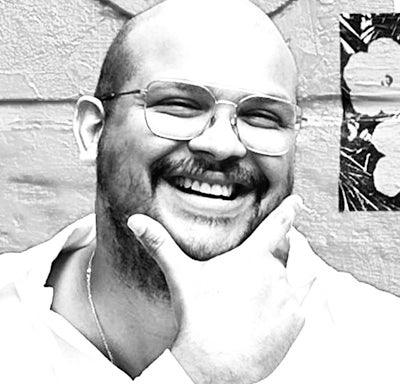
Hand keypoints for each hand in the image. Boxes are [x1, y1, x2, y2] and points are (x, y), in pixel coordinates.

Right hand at [128, 195, 306, 383]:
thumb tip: (136, 221)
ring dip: (294, 269)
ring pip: (300, 273)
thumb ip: (159, 244)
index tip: (297, 201)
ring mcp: (288, 298)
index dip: (288, 210)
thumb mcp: (180, 275)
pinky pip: (307, 299)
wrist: (213, 365)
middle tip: (270, 253)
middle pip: (286, 251)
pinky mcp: (296, 322)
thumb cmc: (198, 317)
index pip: (276, 225)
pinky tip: (290, 297)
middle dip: (280, 248)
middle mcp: (275, 274)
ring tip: (281, 275)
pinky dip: (302, 293)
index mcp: (251, 258)